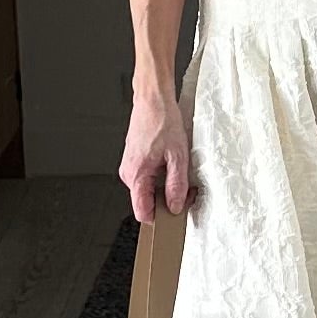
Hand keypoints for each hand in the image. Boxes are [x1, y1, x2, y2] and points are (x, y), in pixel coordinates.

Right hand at [120, 96, 198, 221]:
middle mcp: (128, 173)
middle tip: (187, 190)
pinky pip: (147, 179)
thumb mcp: (178, 155)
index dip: (160, 217)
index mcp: (136, 175)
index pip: (142, 212)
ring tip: (180, 172)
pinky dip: (161, 178)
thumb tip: (175, 206)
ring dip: (165, 188)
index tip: (176, 214)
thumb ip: (176, 185)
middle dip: (167, 201)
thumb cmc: (162, 121)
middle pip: (147, 202)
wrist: (153, 100)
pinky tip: (172, 165)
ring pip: (148, 191)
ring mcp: (130, 167)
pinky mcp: (134, 161)